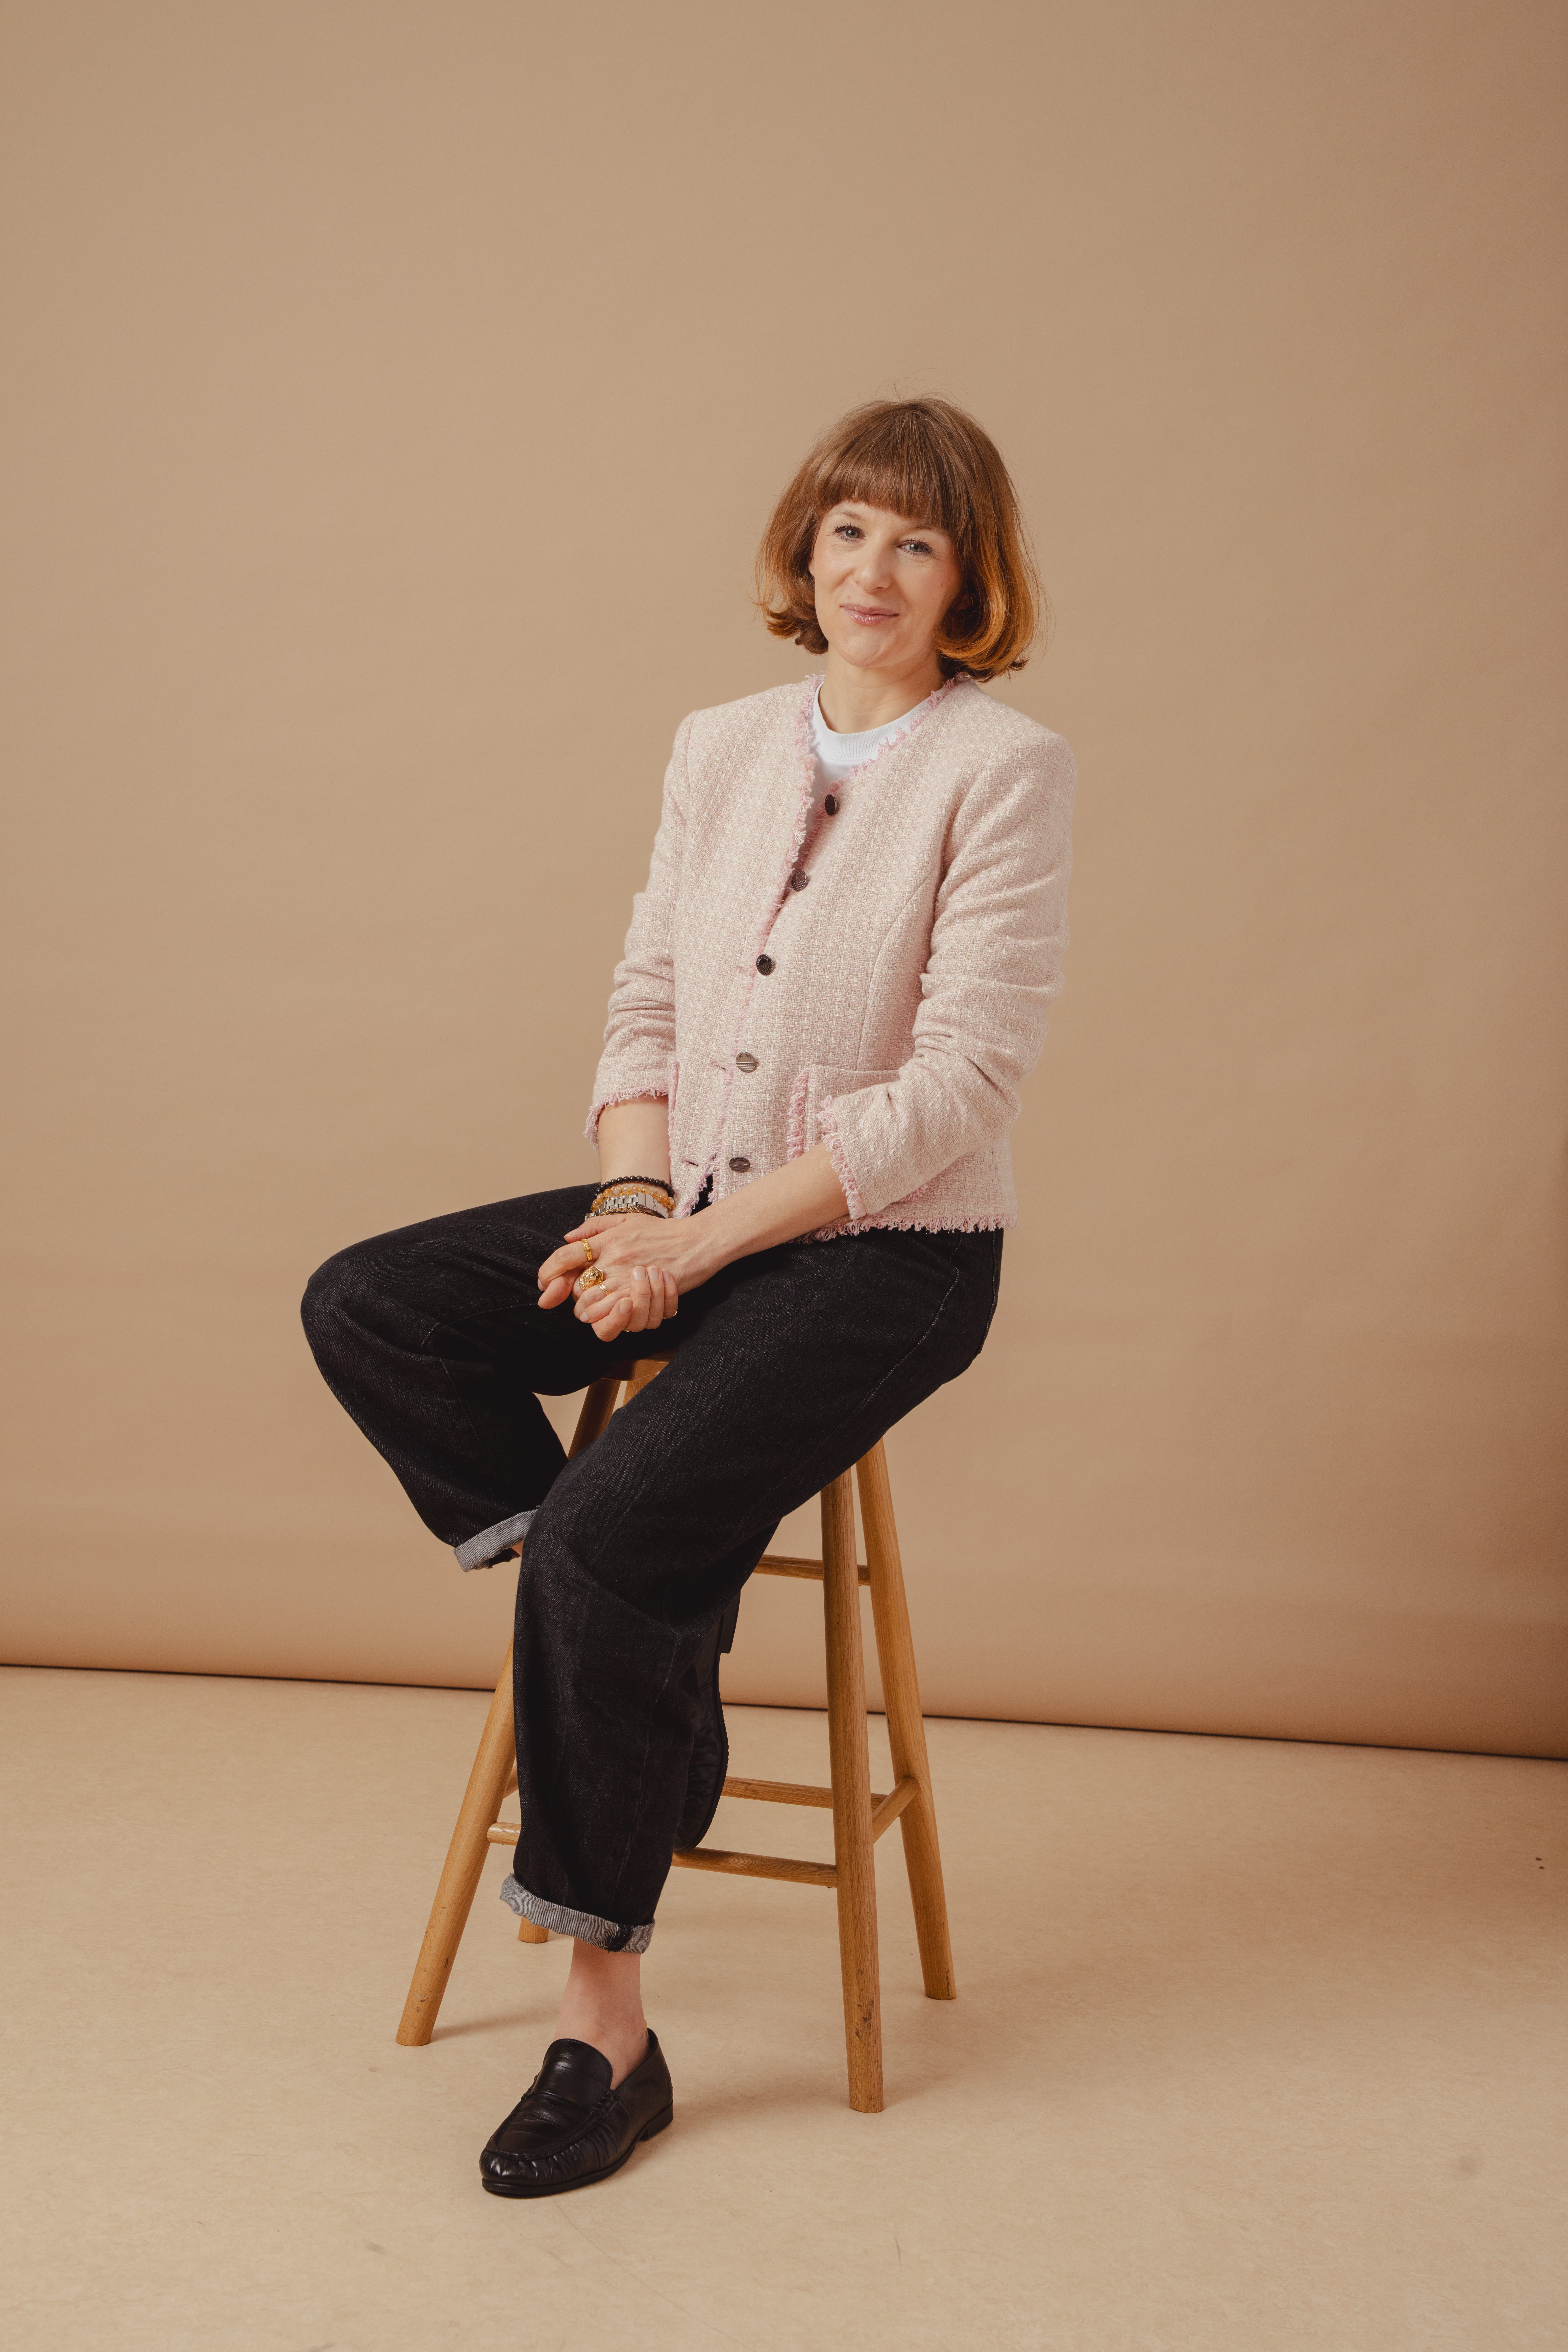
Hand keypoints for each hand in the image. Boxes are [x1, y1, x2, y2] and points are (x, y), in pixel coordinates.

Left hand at [537, 1211, 718, 1345]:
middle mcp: (613, 1258)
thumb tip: (567, 1237)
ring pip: (594, 1307)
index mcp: (607, 1239)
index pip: (565, 1256)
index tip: (544, 1284)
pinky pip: (618, 1315)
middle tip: (583, 1299)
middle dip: (575, 1299)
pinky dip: (613, 1318)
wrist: (697, 1241)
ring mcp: (628, 1278)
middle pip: (577, 1288)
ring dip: (592, 1312)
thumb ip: (596, 1226)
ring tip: (601, 1309)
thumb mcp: (627, 1219)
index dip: (549, 1272)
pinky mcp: (644, 1294)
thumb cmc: (663, 1231)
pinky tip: (619, 1312)